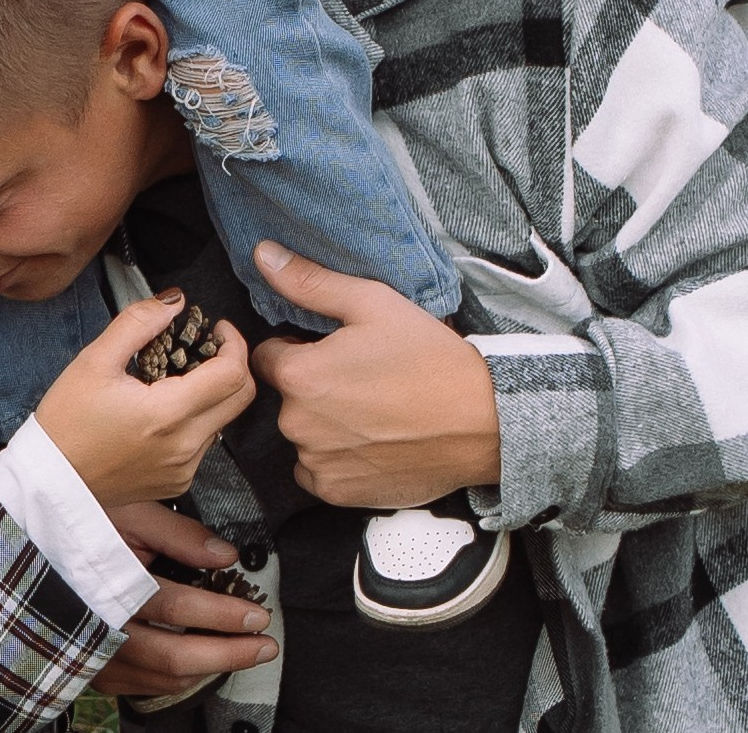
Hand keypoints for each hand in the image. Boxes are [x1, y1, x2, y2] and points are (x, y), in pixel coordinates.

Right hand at [34, 292, 256, 505]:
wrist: (52, 479)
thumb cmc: (66, 419)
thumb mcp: (94, 360)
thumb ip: (137, 323)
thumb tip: (174, 301)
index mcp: (167, 414)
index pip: (232, 375)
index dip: (233, 344)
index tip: (217, 328)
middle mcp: (184, 446)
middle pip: (241, 398)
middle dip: (233, 364)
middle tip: (208, 346)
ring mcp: (184, 468)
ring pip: (224, 420)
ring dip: (214, 392)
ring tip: (180, 376)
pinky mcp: (178, 482)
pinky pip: (204, 443)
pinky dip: (197, 419)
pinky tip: (166, 409)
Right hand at [92, 503, 274, 697]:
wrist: (32, 548)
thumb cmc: (80, 522)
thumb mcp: (128, 511)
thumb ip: (178, 534)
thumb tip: (226, 555)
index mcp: (109, 586)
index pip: (177, 609)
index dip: (223, 615)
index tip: (257, 615)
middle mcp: (100, 629)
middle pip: (175, 656)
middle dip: (229, 654)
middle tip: (265, 644)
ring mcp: (96, 655)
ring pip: (164, 677)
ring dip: (210, 668)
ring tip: (243, 652)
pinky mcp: (95, 669)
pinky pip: (147, 685)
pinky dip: (181, 676)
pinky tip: (202, 662)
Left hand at [248, 241, 501, 507]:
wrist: (485, 422)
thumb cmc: (430, 358)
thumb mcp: (371, 303)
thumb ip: (309, 282)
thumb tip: (262, 254)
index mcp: (299, 375)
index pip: (268, 356)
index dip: (297, 349)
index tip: (332, 352)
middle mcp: (297, 423)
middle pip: (287, 397)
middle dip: (312, 387)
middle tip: (362, 381)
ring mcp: (317, 462)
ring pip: (303, 434)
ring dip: (323, 424)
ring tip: (373, 412)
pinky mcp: (338, 493)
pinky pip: (316, 472)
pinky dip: (335, 460)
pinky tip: (371, 443)